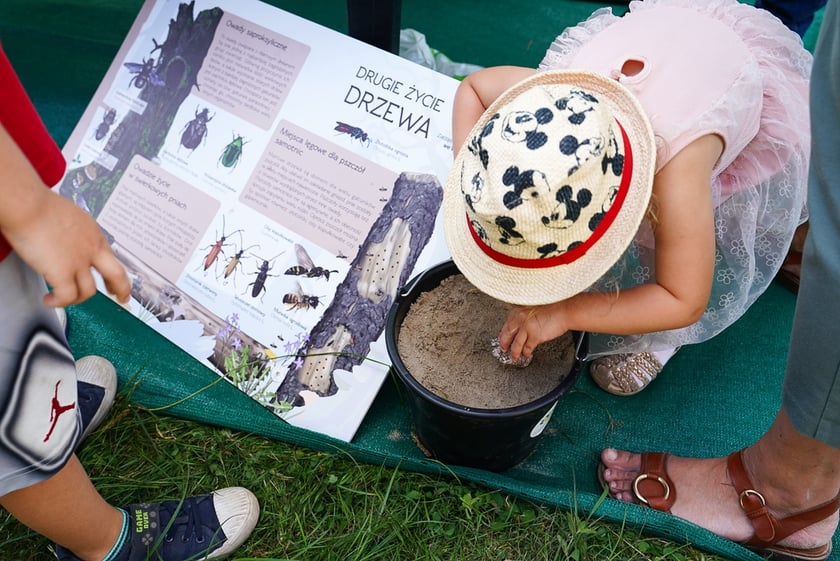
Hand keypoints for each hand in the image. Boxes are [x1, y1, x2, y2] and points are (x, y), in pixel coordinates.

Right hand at [1, 189, 129, 306]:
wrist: (28, 205)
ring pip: (89, 291)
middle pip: (117, 275)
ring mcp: (79, 263)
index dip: (114, 273)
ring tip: (62, 299)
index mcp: (94, 235)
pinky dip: (59, 303)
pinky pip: (67, 297)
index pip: (110, 258)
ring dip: (76, 299)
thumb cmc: (40, 205)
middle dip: (122, 290)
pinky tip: (50, 300)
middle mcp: (92, 249)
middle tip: (121, 298)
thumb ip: (74, 233)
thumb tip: (66, 239)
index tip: (114, 281)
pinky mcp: (62, 273)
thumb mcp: (71, 216)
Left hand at [498, 302, 567, 360]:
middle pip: (507, 334)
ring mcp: (526, 327)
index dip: (503, 334)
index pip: (507, 324)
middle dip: (504, 343)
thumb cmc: (552, 308)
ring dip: (514, 352)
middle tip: (503, 349)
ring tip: (514, 356)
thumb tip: (517, 328)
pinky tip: (526, 354)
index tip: (501, 338)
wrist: (564, 311)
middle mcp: (520, 318)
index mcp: (518, 311)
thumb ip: (523, 317)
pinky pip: (527, 347)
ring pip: (516, 344)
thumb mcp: (532, 309)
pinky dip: (526, 352)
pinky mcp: (535, 336)